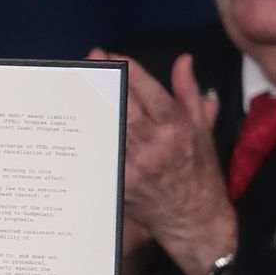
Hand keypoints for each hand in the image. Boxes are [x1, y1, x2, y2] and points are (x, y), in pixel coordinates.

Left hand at [93, 49, 236, 274]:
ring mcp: (136, 165)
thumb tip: (183, 61)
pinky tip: (74, 123)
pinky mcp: (121, 182)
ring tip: (73, 87)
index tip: (112, 55)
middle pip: (124, 107)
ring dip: (90, 107)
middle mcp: (157, 145)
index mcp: (178, 129)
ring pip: (108, 129)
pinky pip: (101, 155)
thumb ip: (188, 93)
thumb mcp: (202, 130)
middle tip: (87, 64)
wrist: (196, 219)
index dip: (131, 71)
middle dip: (104, 83)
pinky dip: (89, 138)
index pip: (152, 93)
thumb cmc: (199, 173)